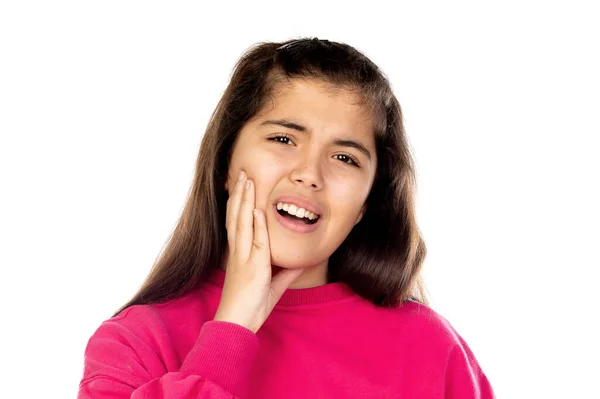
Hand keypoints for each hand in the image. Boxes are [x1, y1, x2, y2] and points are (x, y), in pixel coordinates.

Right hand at [213, 170, 304, 333]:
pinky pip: (254, 242)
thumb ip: (286, 273)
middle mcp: (239, 252)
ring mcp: (243, 258)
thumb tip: (300, 262)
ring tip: (245, 180)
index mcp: (241, 255)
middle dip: (240, 193)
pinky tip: (257, 209)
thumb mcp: (273, 287)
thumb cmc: (250, 307)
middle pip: (237, 216)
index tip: (242, 186)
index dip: (240, 203)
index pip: (239, 222)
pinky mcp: (251, 267)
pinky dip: (256, 224)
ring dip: (244, 200)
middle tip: (242, 173)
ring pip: (242, 222)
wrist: (237, 324)